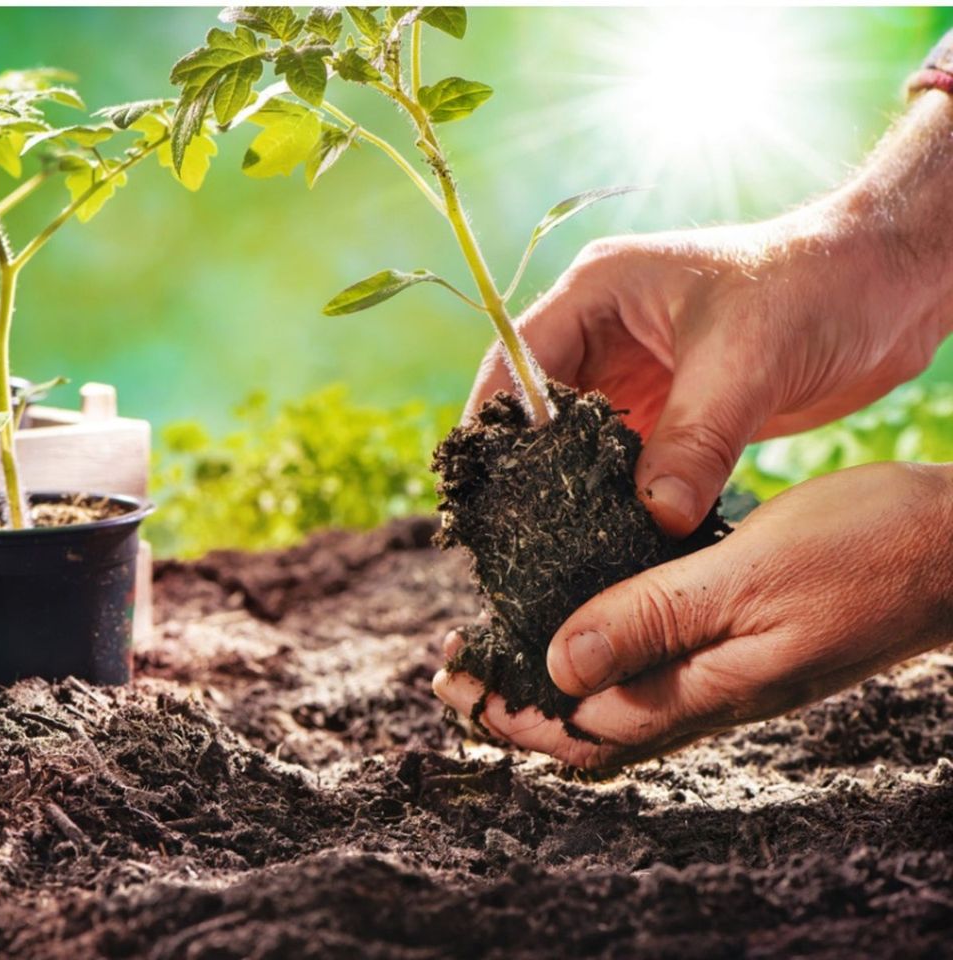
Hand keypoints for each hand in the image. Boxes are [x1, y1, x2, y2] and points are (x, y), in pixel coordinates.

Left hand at [433, 462, 952, 773]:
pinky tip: (583, 616)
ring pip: (619, 696)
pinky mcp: (743, 641)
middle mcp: (709, 694)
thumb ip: (652, 620)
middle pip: (589, 723)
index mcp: (705, 689)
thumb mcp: (746, 577)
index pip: (581, 728)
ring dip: (552, 677)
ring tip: (497, 646)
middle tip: (452, 670)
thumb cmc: (865, 552)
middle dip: (515, 702)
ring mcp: (728, 672)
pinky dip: (602, 648)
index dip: (508, 710)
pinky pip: (654, 662)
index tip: (449, 681)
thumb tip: (559, 668)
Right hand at [470, 95, 952, 537]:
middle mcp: (605, 333)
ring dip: (571, 488)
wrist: (891, 288)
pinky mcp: (671, 412)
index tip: (482, 487)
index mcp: (599, 293)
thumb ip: (695, 440)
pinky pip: (627, 463)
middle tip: (510, 531)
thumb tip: (654, 518)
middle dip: (524, 467)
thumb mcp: (746, 361)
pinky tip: (612, 538)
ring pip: (578, 443)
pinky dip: (618, 498)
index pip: (517, 360)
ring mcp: (637, 375)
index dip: (493, 423)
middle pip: (536, 409)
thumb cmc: (816, 287)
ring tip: (554, 545)